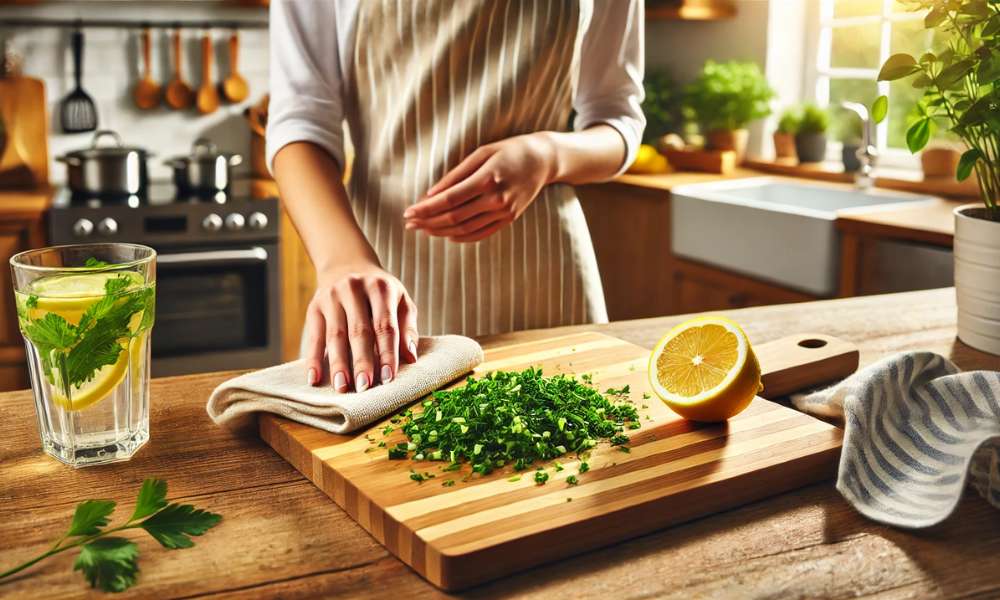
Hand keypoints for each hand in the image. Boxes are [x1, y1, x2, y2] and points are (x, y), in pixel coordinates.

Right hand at [301, 262, 418, 391]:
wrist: (347, 264)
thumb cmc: (380, 291)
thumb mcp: (400, 300)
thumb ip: (407, 327)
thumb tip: (411, 357)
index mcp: (380, 288)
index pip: (385, 326)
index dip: (387, 353)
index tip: (388, 378)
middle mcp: (354, 289)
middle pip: (359, 331)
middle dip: (362, 361)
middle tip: (365, 387)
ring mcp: (332, 297)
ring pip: (335, 335)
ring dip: (338, 364)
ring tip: (342, 387)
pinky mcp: (314, 306)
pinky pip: (313, 335)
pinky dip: (313, 358)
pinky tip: (314, 378)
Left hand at [403, 133, 556, 241]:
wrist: (543, 161)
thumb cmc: (510, 150)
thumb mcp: (482, 153)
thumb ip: (456, 174)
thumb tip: (431, 194)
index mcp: (487, 178)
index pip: (449, 200)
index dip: (426, 208)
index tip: (408, 211)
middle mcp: (496, 199)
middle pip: (454, 217)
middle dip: (428, 222)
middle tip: (409, 223)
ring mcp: (504, 212)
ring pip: (465, 229)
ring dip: (440, 231)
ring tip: (422, 230)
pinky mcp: (509, 219)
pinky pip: (481, 234)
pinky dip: (461, 237)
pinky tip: (446, 235)